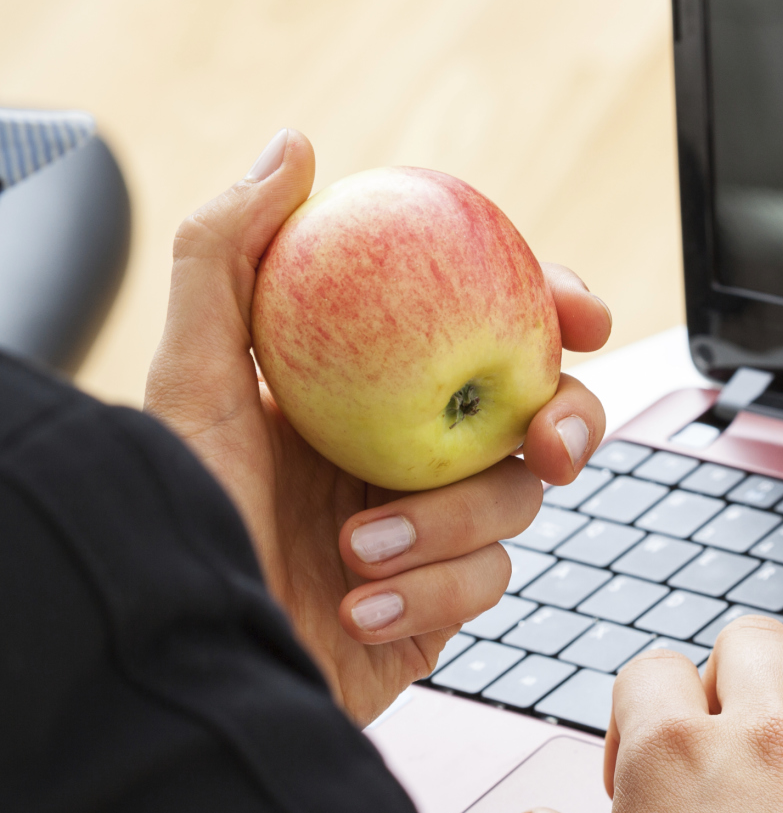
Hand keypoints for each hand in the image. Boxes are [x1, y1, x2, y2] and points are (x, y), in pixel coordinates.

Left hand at [144, 128, 612, 725]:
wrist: (178, 662)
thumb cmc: (172, 524)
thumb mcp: (188, 379)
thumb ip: (228, 255)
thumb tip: (295, 149)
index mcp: (363, 388)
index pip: (480, 324)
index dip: (547, 308)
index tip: (580, 313)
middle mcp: (403, 451)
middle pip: (536, 413)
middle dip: (566, 421)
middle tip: (547, 441)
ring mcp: (428, 530)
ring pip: (517, 503)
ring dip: (448, 525)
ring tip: (359, 545)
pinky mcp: (438, 606)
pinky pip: (485, 584)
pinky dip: (430, 590)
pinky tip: (361, 602)